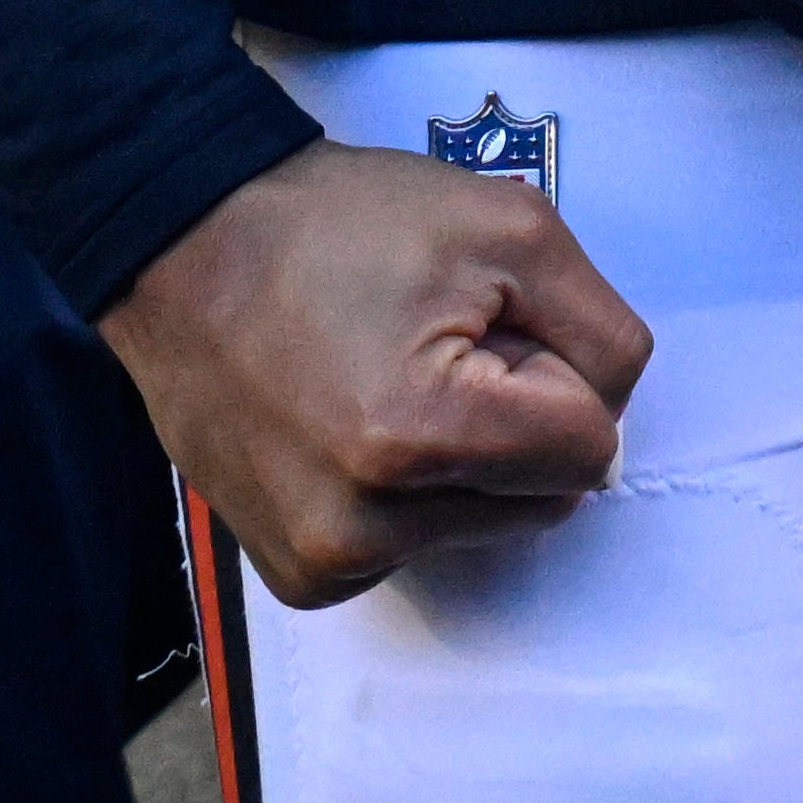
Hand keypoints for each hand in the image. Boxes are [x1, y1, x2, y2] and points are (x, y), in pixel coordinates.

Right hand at [106, 143, 652, 605]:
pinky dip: (409, 494)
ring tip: (383, 378)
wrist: (190, 246)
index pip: (588, 448)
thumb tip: (613, 432)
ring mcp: (325, 561)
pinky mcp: (300, 577)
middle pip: (541, 498)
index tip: (487, 325)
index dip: (556, 371)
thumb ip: (604, 336)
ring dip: (464, 459)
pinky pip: (415, 547)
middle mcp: (366, 525)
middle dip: (515, 421)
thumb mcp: (512, 230)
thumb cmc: (341, 225)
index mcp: (421, 435)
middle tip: (434, 346)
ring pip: (484, 524)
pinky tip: (350, 424)